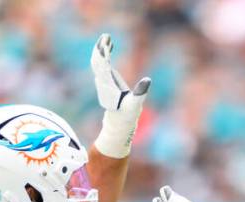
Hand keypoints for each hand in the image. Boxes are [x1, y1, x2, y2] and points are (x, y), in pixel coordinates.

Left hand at [91, 33, 150, 157]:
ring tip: (107, 37)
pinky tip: (109, 46)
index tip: (106, 43)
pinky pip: (102, 65)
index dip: (104, 54)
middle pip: (97, 62)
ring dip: (101, 49)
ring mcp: (103, 82)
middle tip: (106, 36)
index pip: (103, 66)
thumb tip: (147, 81)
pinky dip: (104, 55)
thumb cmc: (128, 114)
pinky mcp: (106, 82)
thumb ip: (141, 92)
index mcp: (108, 86)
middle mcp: (103, 82)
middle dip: (100, 48)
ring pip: (97, 62)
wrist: (119, 123)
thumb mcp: (136, 105)